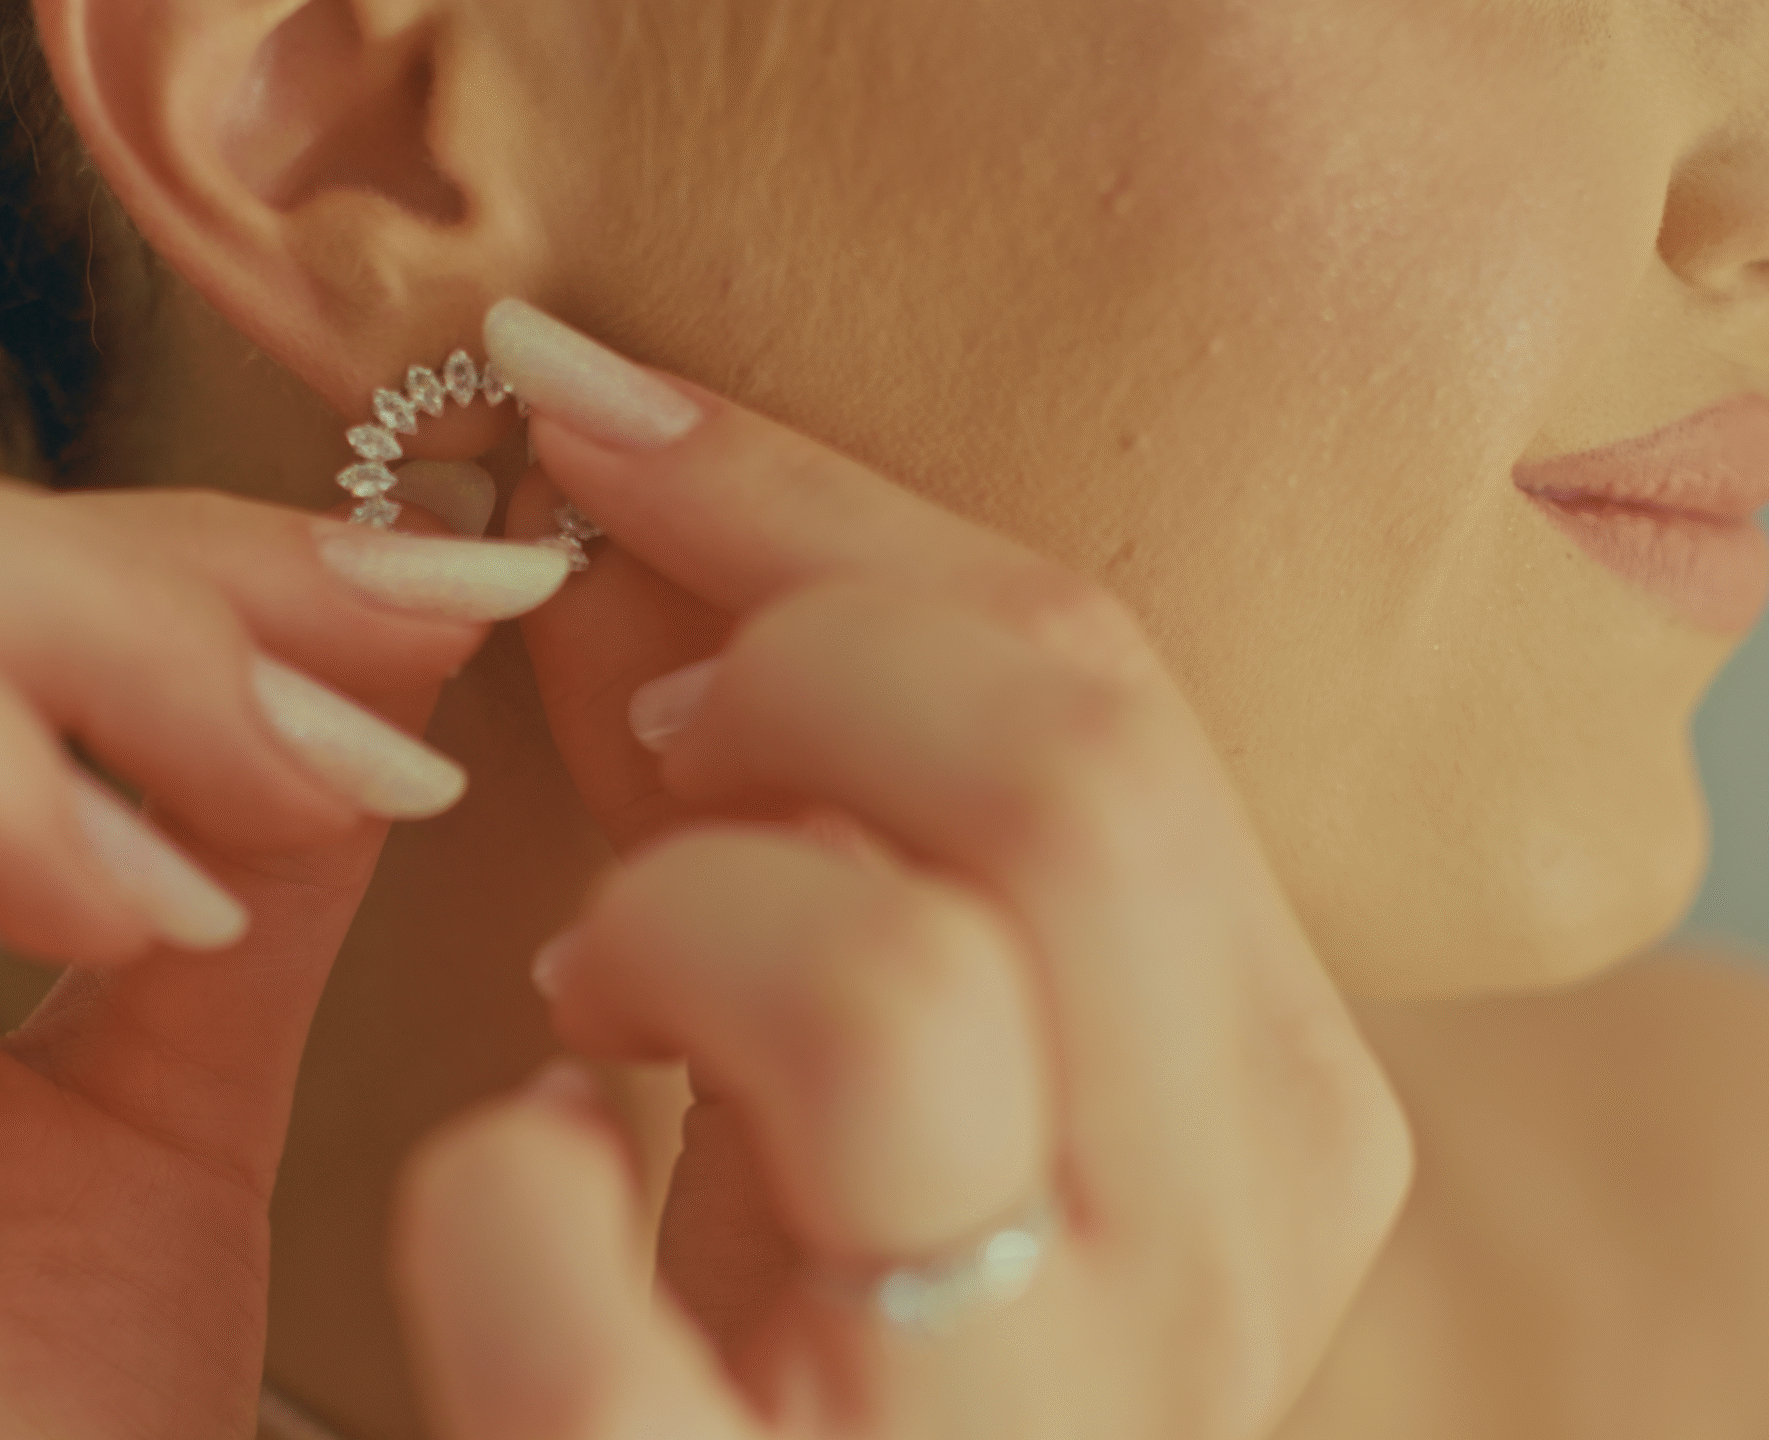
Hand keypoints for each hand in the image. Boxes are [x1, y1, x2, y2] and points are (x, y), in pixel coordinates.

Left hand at [395, 307, 1413, 1439]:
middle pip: (1063, 767)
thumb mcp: (887, 1073)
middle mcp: (1213, 1269)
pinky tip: (531, 1193)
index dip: (814, 503)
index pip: (1101, 686)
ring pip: (890, 981)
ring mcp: (1019, 1428)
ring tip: (602, 997)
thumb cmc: (816, 1361)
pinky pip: (581, 1282)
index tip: (593, 409)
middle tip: (645, 741)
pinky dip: (498, 1189)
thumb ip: (827, 810)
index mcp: (1271, 1117)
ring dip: (675, 919)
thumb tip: (643, 524)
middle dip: (791, 659)